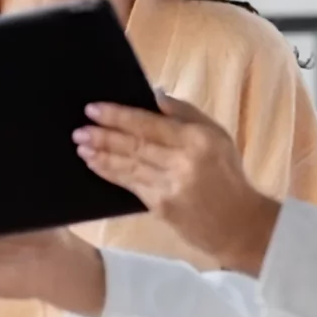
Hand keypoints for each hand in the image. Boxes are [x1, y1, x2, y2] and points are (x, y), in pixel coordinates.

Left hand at [73, 92, 281, 275]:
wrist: (237, 223)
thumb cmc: (227, 173)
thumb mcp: (217, 135)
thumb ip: (184, 113)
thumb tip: (153, 94)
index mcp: (196, 139)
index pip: (148, 123)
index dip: (118, 116)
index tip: (93, 109)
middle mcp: (181, 161)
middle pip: (134, 144)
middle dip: (102, 136)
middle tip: (79, 129)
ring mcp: (169, 186)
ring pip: (127, 165)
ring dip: (100, 154)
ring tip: (81, 145)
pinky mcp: (160, 206)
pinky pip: (129, 185)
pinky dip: (110, 173)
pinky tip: (95, 164)